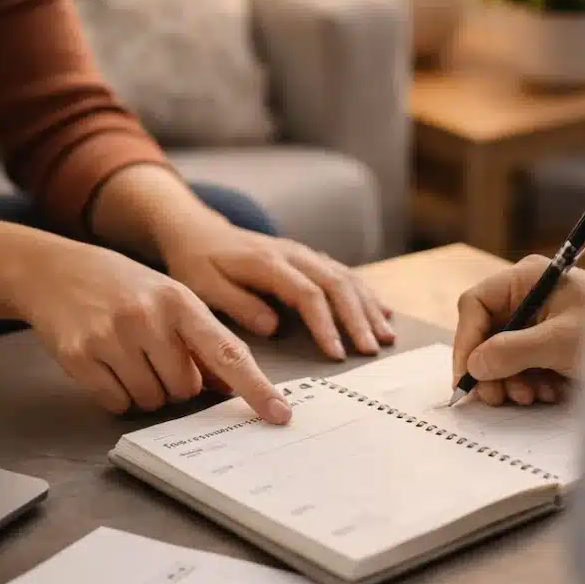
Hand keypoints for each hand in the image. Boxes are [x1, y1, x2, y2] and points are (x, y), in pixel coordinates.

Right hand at [15, 238, 292, 422]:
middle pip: (187, 388)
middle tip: (155, 355)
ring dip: (146, 390)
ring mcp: (112, 337)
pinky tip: (106, 364)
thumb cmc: (125, 289)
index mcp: (181, 302)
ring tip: (129, 355)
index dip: (256, 388)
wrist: (55, 271)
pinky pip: (117, 403)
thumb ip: (203, 340)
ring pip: (152, 400)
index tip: (279, 415)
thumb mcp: (171, 300)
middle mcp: (149, 317)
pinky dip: (116, 394)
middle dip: (177, 383)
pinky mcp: (80, 356)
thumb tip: (231, 386)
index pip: (228, 353)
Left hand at [157, 209, 394, 360]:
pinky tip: (383, 313)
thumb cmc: (198, 263)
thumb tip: (273, 327)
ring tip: (386, 338)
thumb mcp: (204, 286)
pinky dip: (366, 295)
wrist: (199, 230)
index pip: (307, 294)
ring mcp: (304, 254)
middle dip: (357, 320)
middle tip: (371, 350)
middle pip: (336, 285)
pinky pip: (345, 274)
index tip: (336, 353)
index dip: (325, 325)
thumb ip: (238, 304)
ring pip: (346, 278)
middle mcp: (293, 254)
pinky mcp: (309, 258)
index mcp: (268, 262)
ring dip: (368, 309)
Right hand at [453, 255, 584, 406]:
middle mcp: (529, 296)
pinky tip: (549, 392)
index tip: (467, 376)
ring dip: (510, 380)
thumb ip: (512, 351)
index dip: (466, 340)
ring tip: (532, 396)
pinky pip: (523, 366)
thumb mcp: (560, 342)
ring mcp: (540, 322)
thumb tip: (475, 365)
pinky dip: (529, 383)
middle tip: (497, 397)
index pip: (476, 305)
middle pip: (485, 333)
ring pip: (501, 354)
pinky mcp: (551, 345)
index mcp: (528, 279)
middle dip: (490, 368)